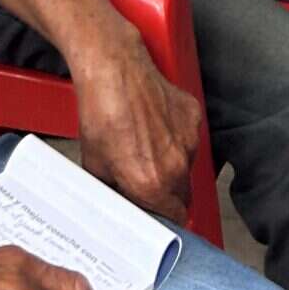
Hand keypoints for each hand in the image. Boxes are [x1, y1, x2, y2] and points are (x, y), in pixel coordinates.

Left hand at [73, 33, 200, 224]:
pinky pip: (190, 140)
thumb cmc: (100, 113)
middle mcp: (176, 166)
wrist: (112, 69)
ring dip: (171, 166)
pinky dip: (176, 139)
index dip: (163, 220)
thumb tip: (118, 207)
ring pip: (186, 167)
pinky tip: (154, 127)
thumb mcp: (95, 166)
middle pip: (183, 196)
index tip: (154, 216)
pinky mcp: (193, 117)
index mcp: (151, 184)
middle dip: (166, 196)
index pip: (174, 219)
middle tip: (145, 183)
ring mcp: (188, 140)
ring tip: (146, 147)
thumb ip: (113, 194)